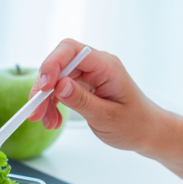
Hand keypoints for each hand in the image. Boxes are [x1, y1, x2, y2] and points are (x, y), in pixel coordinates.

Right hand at [28, 38, 161, 152]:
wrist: (147, 132)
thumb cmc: (135, 124)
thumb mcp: (107, 117)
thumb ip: (82, 101)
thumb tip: (59, 85)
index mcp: (106, 66)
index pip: (71, 51)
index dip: (52, 64)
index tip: (42, 87)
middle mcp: (96, 66)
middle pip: (58, 65)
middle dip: (42, 88)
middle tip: (35, 112)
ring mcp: (89, 75)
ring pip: (55, 79)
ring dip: (46, 101)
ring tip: (48, 122)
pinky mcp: (83, 86)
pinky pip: (60, 90)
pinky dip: (53, 105)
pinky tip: (54, 121)